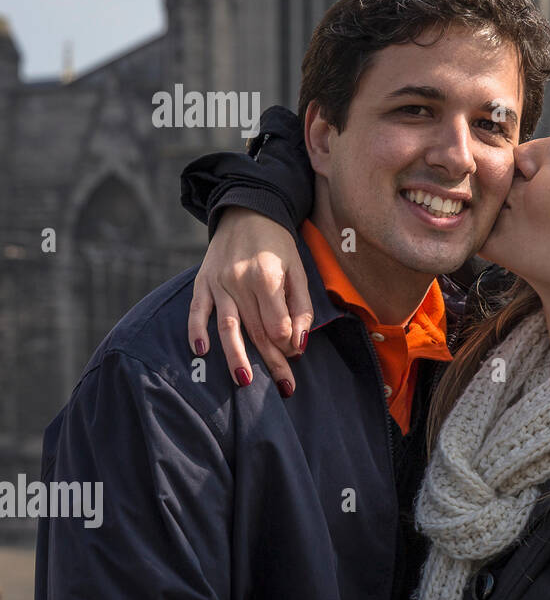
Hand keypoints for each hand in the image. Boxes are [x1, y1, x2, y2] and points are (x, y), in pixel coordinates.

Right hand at [188, 207, 313, 394]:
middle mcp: (240, 281)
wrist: (247, 212)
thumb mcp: (299, 270)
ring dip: (236, 356)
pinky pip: (197, 310)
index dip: (288, 344)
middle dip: (271, 362)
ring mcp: (218, 283)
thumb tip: (300, 342)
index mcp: (267, 277)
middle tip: (285, 388)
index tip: (295, 355)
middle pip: (256, 330)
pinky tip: (201, 351)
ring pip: (228, 326)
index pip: (278, 323)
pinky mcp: (202, 282)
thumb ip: (301, 306)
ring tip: (245, 381)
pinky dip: (197, 331)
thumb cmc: (278, 245)